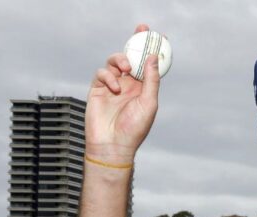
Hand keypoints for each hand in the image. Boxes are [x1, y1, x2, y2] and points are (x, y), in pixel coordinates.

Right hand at [86, 23, 161, 162]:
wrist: (112, 145)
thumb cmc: (134, 129)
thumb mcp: (149, 103)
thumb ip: (151, 79)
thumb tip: (152, 56)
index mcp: (143, 88)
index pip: (148, 64)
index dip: (152, 49)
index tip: (158, 35)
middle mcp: (128, 85)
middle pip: (132, 57)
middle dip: (136, 42)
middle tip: (141, 30)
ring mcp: (112, 86)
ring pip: (115, 61)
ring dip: (120, 59)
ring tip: (125, 68)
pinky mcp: (98, 90)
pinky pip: (102, 73)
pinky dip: (108, 76)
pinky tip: (114, 89)